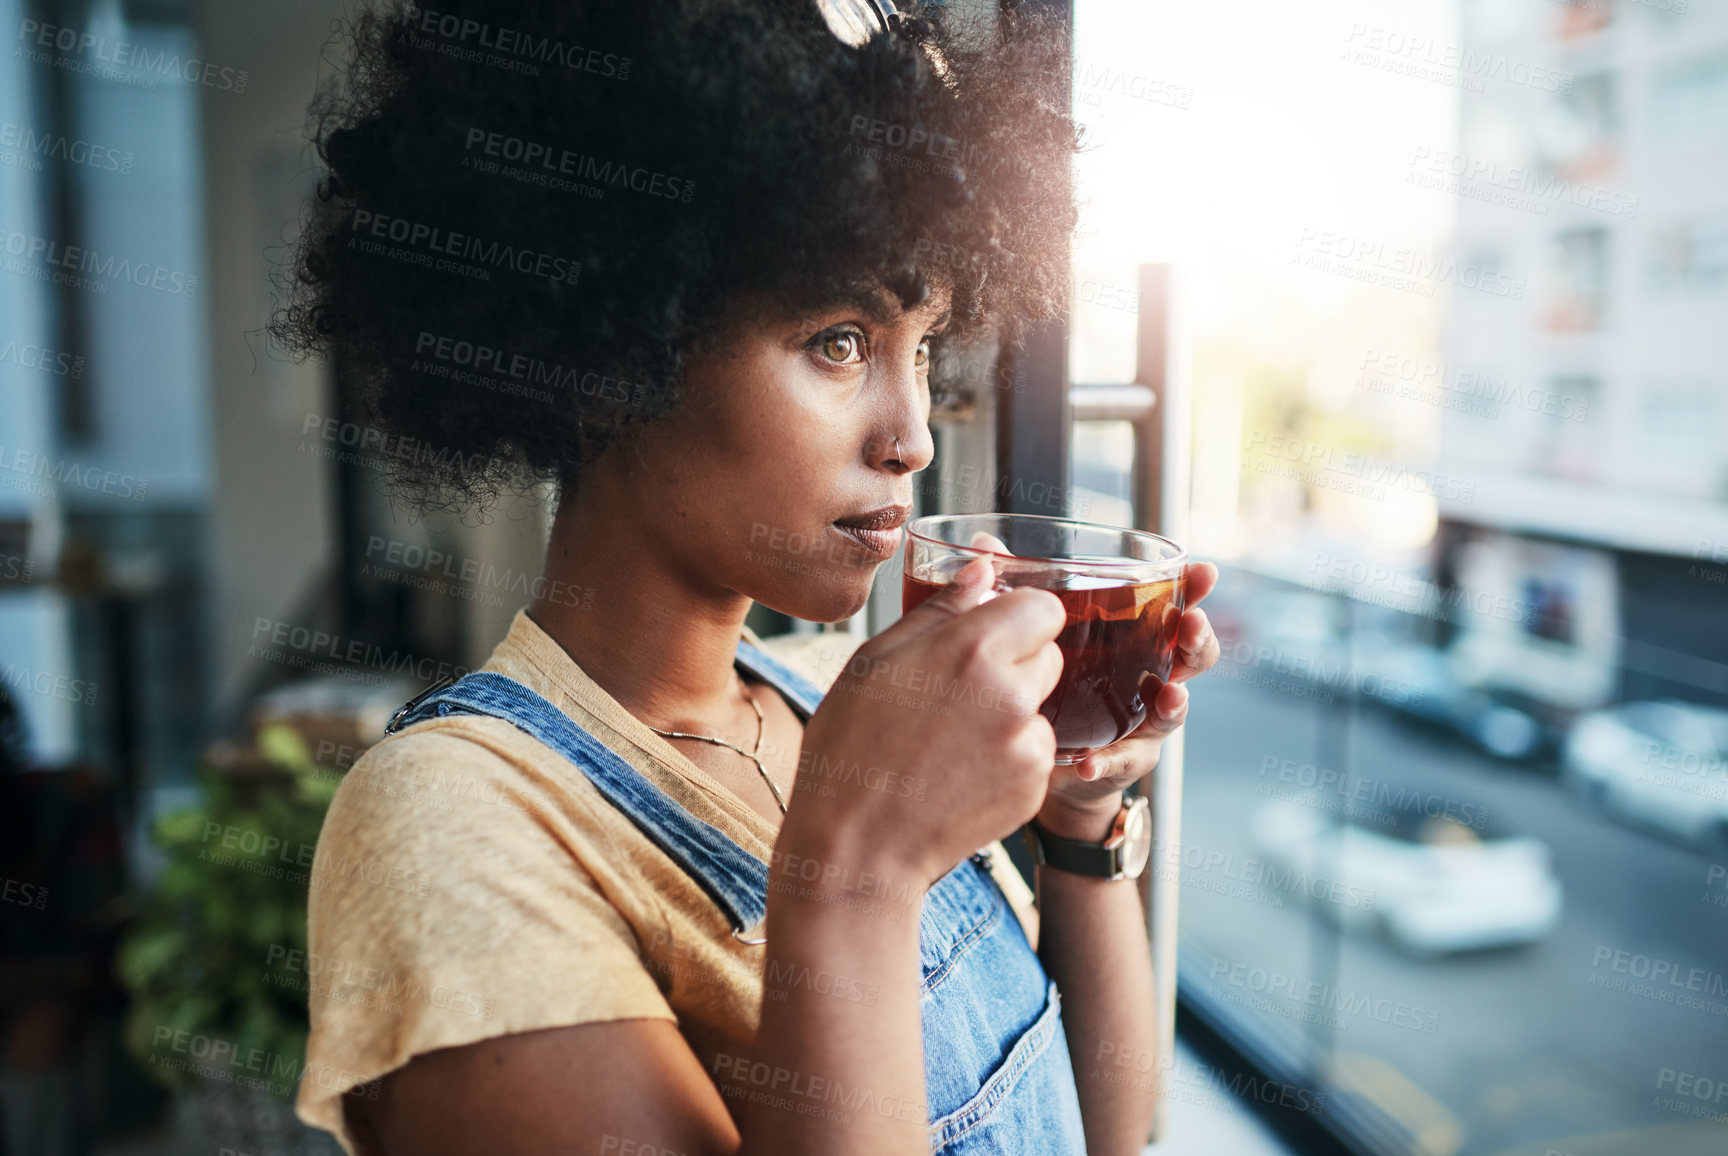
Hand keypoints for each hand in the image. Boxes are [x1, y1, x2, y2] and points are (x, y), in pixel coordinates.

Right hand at [787, 555, 1067, 890]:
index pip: (1043, 606)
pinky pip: (1036, 750)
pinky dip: (1010, 756)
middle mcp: (1012, 691)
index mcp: (971, 648)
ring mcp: (1028, 743)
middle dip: (1015, 663)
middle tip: (959, 692)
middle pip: (1048, 653)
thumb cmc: (851, 748)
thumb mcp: (876, 661)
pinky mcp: (1035, 786)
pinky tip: (961, 771)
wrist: (857, 846)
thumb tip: (982, 569)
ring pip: (1040, 704)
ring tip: (952, 739)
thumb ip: (938, 609)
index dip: (1018, 616)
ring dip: (1012, 711)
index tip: (989, 633)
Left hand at [956, 529, 1220, 838]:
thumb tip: (983, 546)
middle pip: (1192, 658)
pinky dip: (1107, 762)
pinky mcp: (1119, 762)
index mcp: (1136, 641)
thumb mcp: (1035, 636)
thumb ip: (1016, 591)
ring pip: (1172, 712)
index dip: (1194, 590)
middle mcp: (1149, 679)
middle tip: (1190, 628)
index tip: (1204, 572)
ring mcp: (1142, 723)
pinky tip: (1088, 763)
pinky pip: (1121, 763)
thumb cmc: (1051, 685)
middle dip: (1197, 640)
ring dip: (1173, 703)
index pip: (1174, 608)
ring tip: (1167, 697)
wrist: (1044, 759)